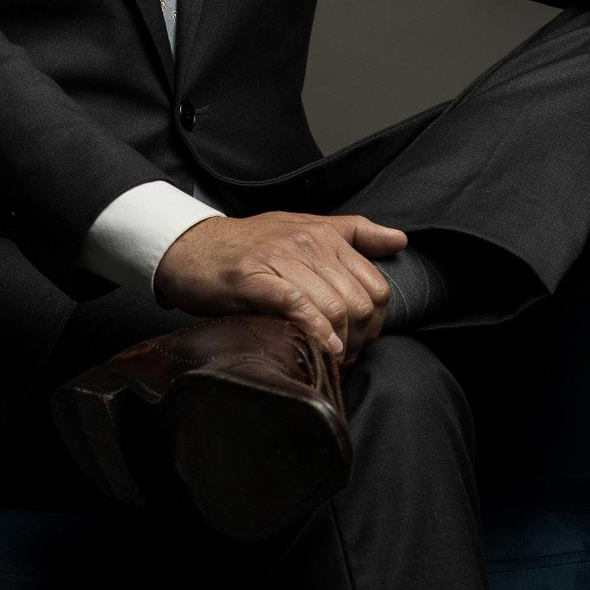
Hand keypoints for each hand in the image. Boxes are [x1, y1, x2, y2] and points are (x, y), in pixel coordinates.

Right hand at [152, 210, 407, 367]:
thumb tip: (400, 239)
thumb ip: (354, 233)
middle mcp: (307, 243)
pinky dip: (315, 331)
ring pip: (333, 306)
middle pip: (360, 302)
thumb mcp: (303, 228)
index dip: (375, 323)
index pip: (376, 285)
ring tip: (328, 360)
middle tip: (343, 357)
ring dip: (338, 344)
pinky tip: (319, 349)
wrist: (189, 247)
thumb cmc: (248, 245)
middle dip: (359, 339)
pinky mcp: (252, 277)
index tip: (359, 341)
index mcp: (324, 234)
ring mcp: (279, 259)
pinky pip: (297, 305)